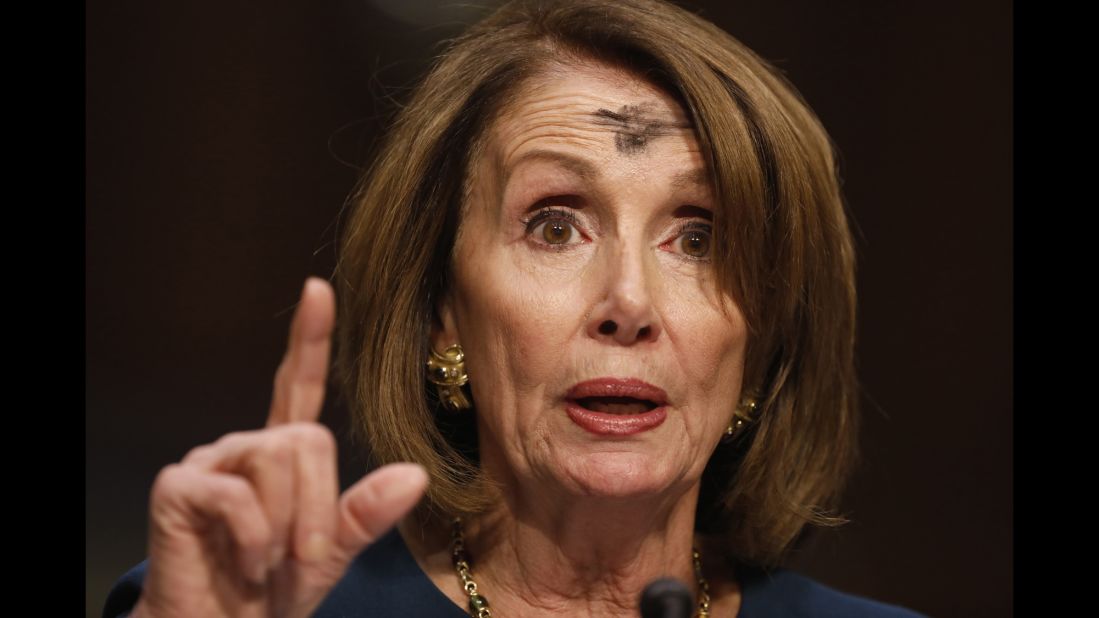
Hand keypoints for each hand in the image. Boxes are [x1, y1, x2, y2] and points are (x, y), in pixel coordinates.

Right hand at [131, 278, 428, 617]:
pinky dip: (255, 538)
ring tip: (269, 560)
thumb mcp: (333, 551)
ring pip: (277, 458)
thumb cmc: (273, 589)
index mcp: (282, 453)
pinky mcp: (180, 485)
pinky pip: (238, 495)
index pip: (299, 384)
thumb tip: (415, 474)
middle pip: (308, 439)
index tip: (318, 289)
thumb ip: (367, 512)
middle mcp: (246, 445)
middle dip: (319, 507)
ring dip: (288, 527)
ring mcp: (210, 461)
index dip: (309, 338)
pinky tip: (246, 561)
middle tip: (304, 557)